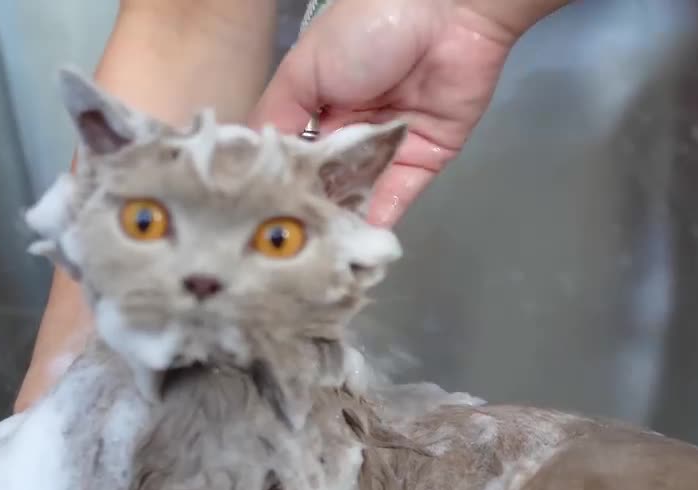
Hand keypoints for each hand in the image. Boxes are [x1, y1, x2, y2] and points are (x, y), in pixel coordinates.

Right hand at [250, 0, 516, 226]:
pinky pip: (399, 196)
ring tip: (316, 257)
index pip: (291, 157)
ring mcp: (387, 148)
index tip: (252, 224)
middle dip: (308, 213)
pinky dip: (379, 220)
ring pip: (360, 195)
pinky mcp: (425, 159)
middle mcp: (349, 131)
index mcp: (315, 105)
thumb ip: (277, 118)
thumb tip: (252, 165)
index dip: (275, 187)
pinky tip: (355, 247)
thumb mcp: (303, 71)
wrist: (445, 14)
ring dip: (342, 223)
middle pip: (325, 183)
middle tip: (283, 252)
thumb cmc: (364, 31)